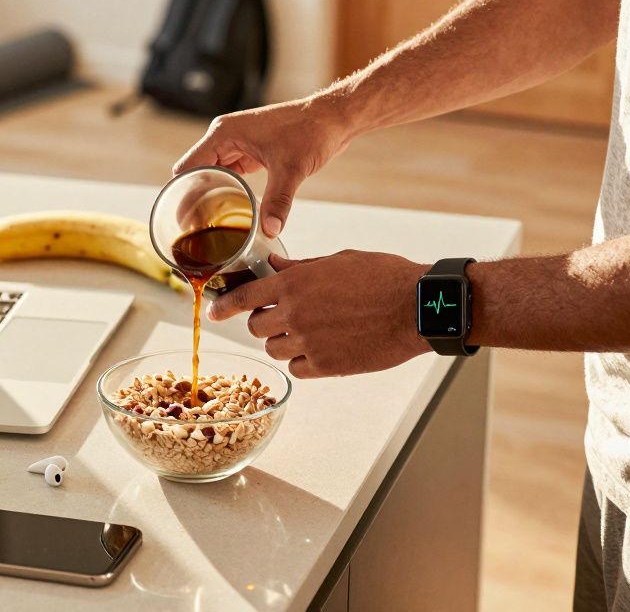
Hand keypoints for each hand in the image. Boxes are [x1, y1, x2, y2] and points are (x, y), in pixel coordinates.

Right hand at [172, 95, 352, 237]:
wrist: (332, 118)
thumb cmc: (311, 131)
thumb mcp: (291, 169)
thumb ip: (278, 201)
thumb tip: (270, 230)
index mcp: (224, 134)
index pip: (188, 167)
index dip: (183, 193)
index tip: (185, 220)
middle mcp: (225, 136)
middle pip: (197, 172)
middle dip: (195, 198)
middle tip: (197, 229)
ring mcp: (237, 143)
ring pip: (213, 174)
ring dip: (211, 194)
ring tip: (210, 224)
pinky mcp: (250, 151)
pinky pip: (230, 173)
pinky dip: (228, 190)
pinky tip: (230, 211)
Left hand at [208, 251, 430, 377]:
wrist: (417, 306)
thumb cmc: (383, 276)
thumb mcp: (338, 261)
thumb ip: (300, 268)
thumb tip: (274, 268)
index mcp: (294, 283)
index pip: (243, 298)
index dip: (223, 307)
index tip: (213, 312)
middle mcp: (295, 313)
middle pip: (255, 328)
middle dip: (263, 323)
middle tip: (280, 319)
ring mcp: (309, 342)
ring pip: (273, 350)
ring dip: (282, 343)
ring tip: (306, 333)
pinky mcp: (327, 366)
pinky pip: (297, 369)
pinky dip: (302, 362)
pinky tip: (320, 350)